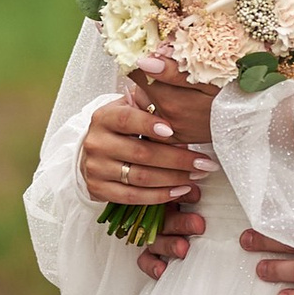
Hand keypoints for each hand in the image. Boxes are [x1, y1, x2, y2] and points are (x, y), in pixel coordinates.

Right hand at [77, 83, 212, 214]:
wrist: (89, 153)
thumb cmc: (118, 129)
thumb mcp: (127, 109)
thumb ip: (147, 104)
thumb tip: (177, 97)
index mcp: (104, 118)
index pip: (126, 119)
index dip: (149, 124)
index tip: (173, 130)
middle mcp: (97, 143)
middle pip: (141, 153)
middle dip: (178, 159)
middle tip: (204, 162)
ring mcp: (96, 168)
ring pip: (140, 177)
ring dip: (174, 178)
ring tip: (197, 175)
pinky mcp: (99, 189)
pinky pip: (133, 196)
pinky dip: (160, 195)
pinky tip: (180, 190)